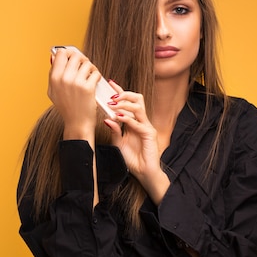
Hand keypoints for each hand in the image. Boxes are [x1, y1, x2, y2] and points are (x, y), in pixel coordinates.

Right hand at [48, 48, 100, 137]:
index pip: (60, 54)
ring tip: (90, 74)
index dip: (67, 53)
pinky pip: (95, 73)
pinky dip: (97, 75)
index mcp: (54, 78)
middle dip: (81, 59)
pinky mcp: (88, 88)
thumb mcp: (53, 91)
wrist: (77, 123)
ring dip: (90, 67)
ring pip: (87, 63)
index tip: (72, 57)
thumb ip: (52, 73)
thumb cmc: (66, 108)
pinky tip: (94, 81)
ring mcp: (76, 83)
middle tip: (84, 65)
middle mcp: (64, 79)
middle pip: (75, 56)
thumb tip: (53, 56)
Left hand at [103, 81, 169, 203]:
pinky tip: (118, 118)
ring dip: (124, 105)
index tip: (109, 83)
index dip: (120, 92)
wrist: (143, 173)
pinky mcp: (149, 134)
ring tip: (112, 106)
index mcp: (133, 122)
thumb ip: (114, 131)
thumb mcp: (118, 143)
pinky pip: (138, 123)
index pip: (128, 102)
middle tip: (111, 96)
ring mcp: (146, 126)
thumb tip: (106, 118)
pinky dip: (127, 119)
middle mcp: (141, 121)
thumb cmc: (132, 159)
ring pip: (138, 107)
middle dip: (124, 94)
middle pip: (137, 99)